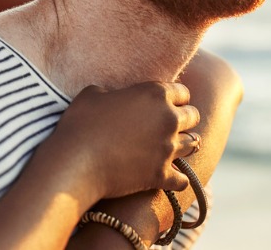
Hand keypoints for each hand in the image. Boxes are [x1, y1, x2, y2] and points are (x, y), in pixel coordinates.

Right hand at [44, 82, 200, 201]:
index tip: (166, 103)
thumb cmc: (81, 123)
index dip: (174, 97)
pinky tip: (170, 178)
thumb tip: (112, 97)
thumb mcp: (93, 94)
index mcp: (155, 94)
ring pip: (194, 144)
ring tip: (172, 147)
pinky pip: (183, 179)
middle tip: (170, 125)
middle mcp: (168, 119)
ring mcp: (168, 148)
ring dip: (184, 145)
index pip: (183, 91)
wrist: (76, 162)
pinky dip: (177, 179)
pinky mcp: (162, 175)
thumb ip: (111, 92)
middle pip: (194, 116)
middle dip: (184, 119)